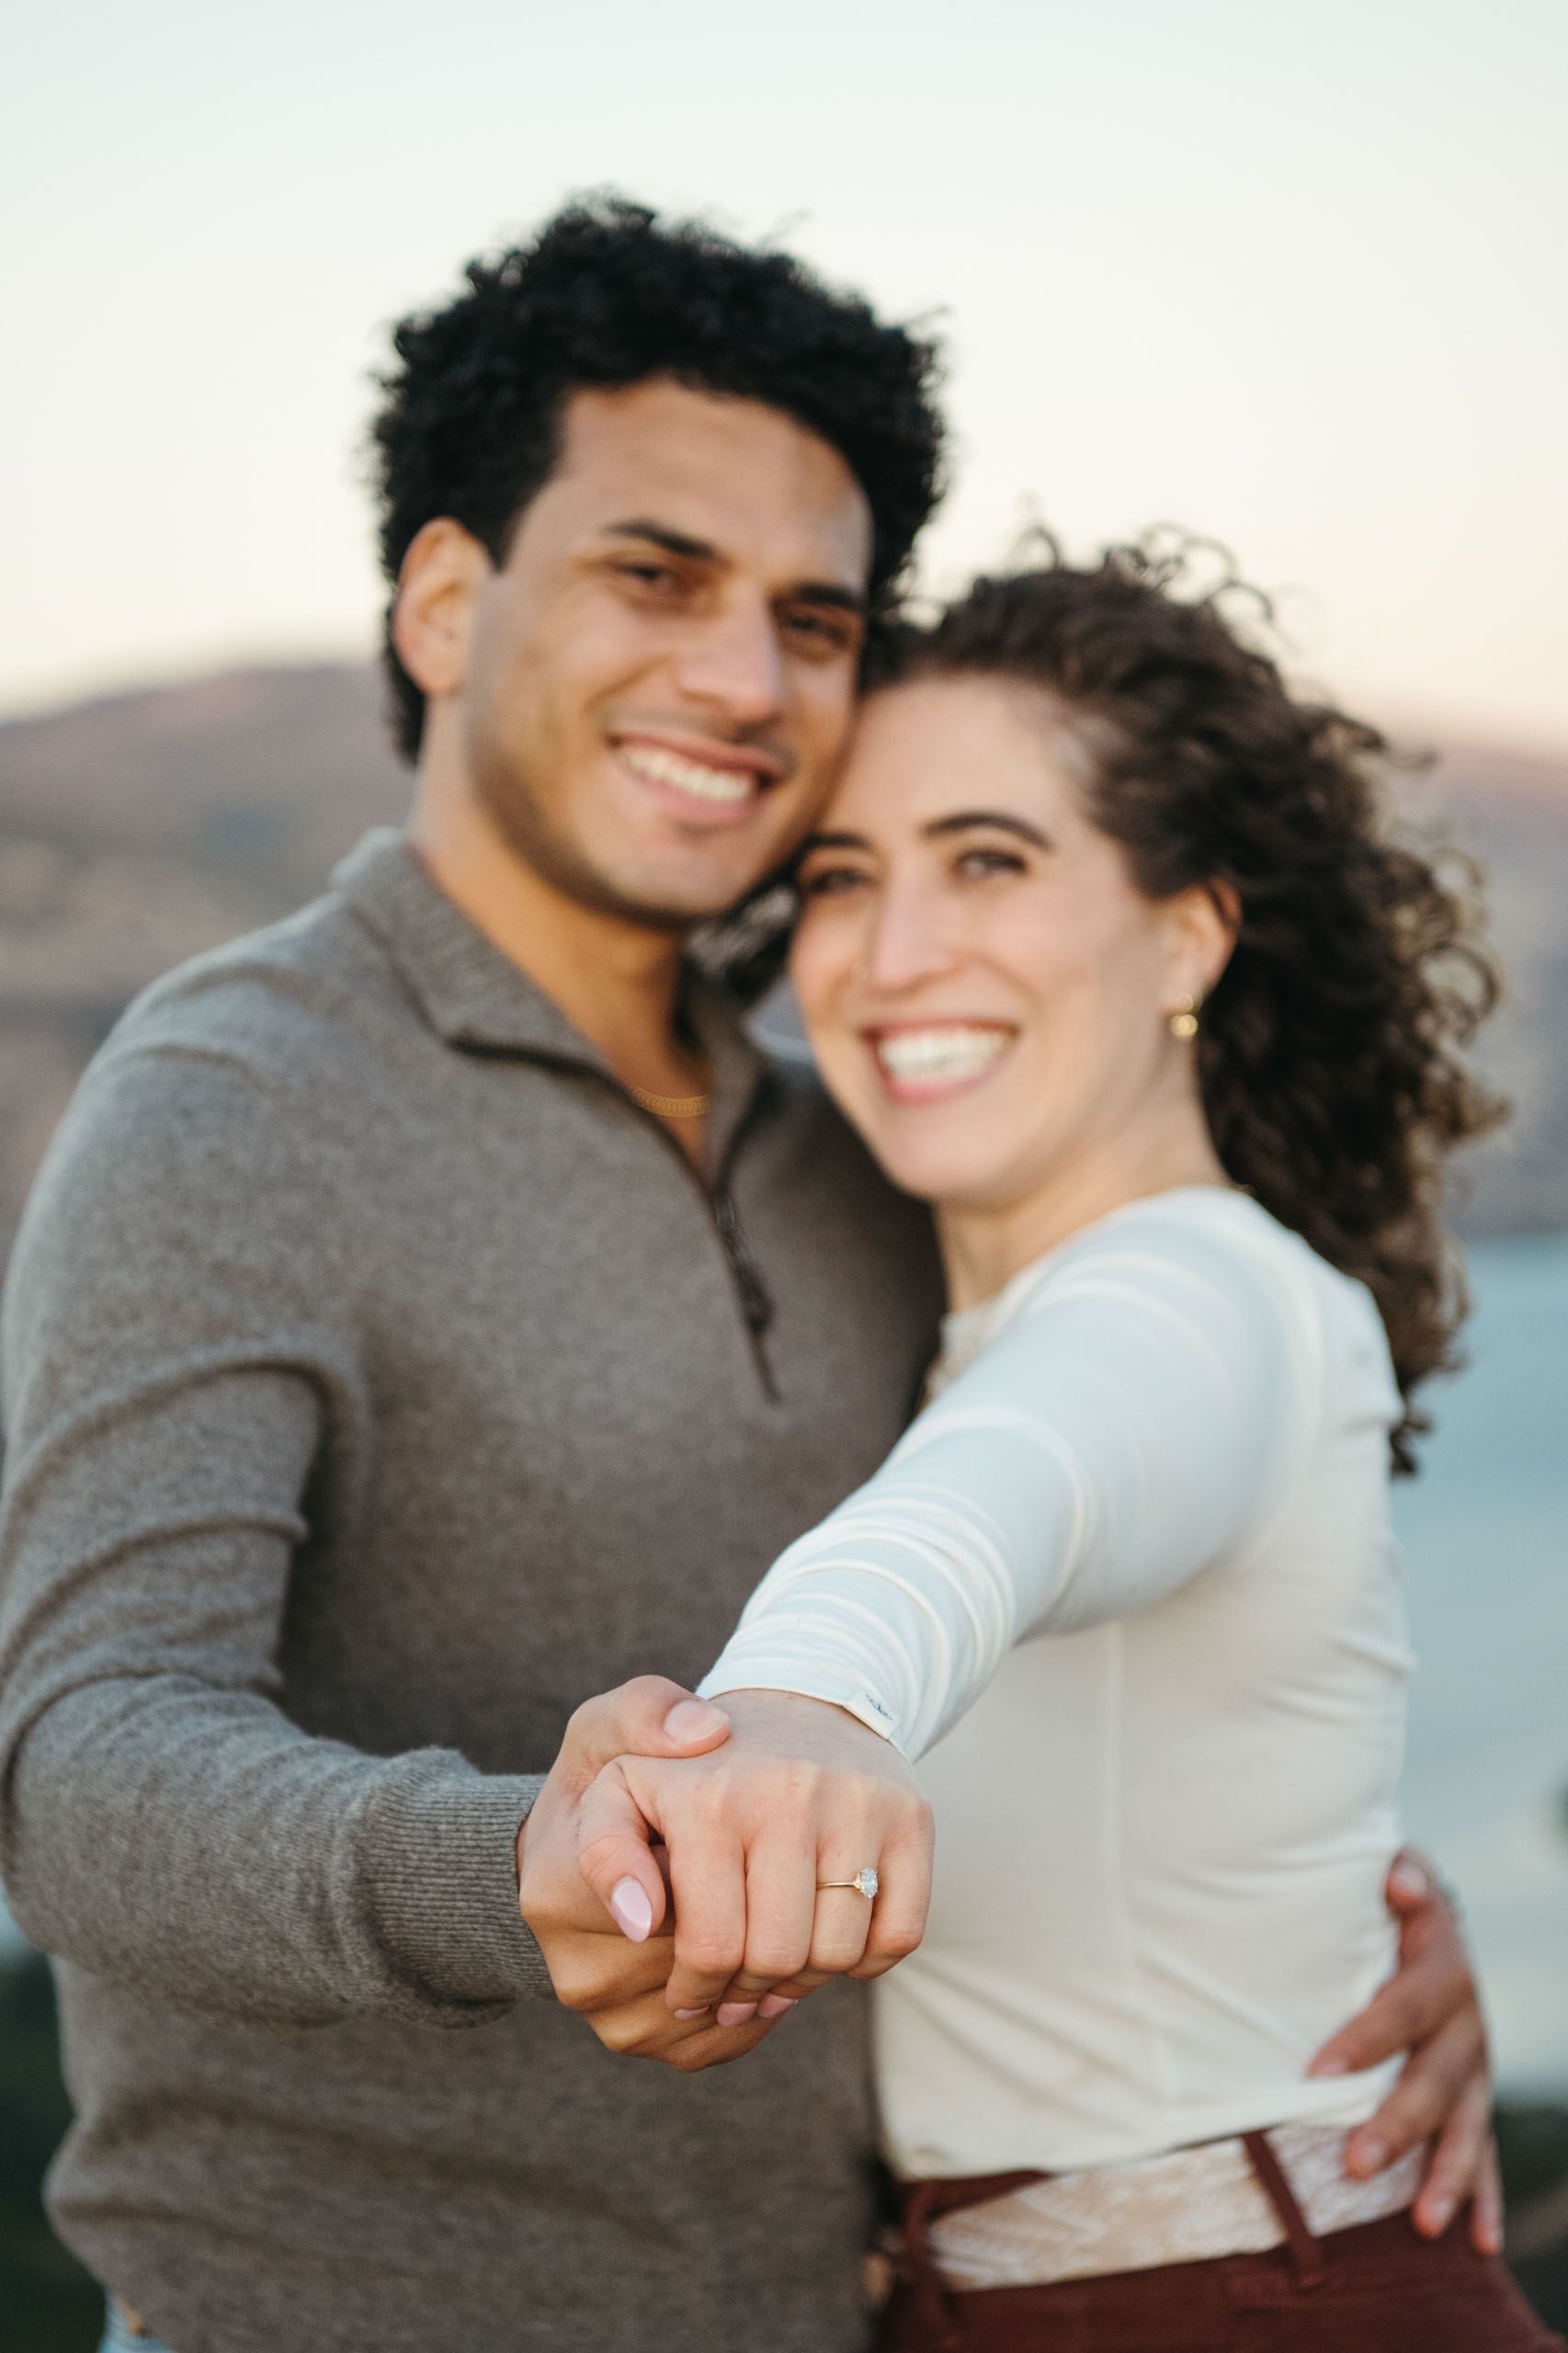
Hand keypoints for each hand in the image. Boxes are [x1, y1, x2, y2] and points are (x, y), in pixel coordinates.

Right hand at [516, 1676, 781, 2070]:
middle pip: (699, 1955)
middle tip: (788, 1870)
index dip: (698, 1884)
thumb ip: (646, 1711)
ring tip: (781, 1903)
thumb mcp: (609, 1729)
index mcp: (558, 1885)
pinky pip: (719, 2041)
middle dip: (754, 1917)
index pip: (646, 1900)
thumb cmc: (607, 1783)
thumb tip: (705, 1730)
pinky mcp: (642, 2042)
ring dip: (768, 1966)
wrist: (585, 1858)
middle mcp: (577, 1968)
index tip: (737, 1863)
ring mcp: (609, 2015)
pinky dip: (760, 2003)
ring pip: (718, 2007)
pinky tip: (769, 1949)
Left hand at [574, 1688, 933, 2024]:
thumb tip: (639, 1924)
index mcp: (709, 1796)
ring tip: (776, 1962)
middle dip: (748, 1991)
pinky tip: (828, 1932)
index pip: (712, 1947)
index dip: (697, 1990)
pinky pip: (899, 1935)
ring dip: (805, 1979)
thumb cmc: (693, 1769)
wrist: (797, 1697)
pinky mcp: (912, 1817)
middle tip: (733, 1988)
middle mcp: (789, 1793)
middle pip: (777, 1958)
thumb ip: (605, 1853)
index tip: (688, 1993)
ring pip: (839, 1955)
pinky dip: (866, 1957)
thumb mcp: (619, 1786)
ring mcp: (858, 1803)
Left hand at [1309, 1848, 1500, 2253]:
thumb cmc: (1385, 1900)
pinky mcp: (1473, 2097)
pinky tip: (1479, 2244)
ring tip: (1423, 2224)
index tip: (1317, 2072)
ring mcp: (1475, 2066)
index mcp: (1443, 1968)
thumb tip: (1399, 1883)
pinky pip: (1483, 2152)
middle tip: (1353, 2165)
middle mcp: (1467, 2023)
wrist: (1422, 1915)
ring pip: (1465, 2127)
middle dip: (1397, 2126)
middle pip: (1435, 2080)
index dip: (1365, 2038)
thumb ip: (1400, 1874)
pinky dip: (1483, 2197)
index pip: (1404, 2008)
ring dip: (1446, 2175)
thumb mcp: (1394, 1873)